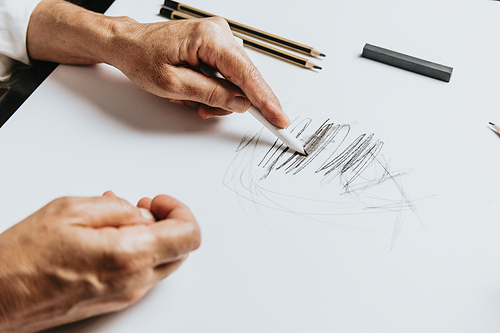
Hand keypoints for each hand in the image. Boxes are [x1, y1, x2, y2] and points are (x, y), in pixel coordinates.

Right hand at [0, 192, 199, 331]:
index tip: (158, 201)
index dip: (179, 211)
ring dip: (153, 236)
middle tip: (144, 207)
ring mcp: (126, 295)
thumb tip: (142, 214)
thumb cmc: (24, 258)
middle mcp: (134, 281)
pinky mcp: (116, 301)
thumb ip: (119, 208)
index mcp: (129, 255)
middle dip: (168, 222)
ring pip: (164, 261)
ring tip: (120, 219)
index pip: (188, 235)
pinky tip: (111, 236)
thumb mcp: (72, 210)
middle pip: (181, 249)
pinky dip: (139, 250)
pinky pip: (143, 272)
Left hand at [27, 0, 289, 127]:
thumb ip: (210, 94)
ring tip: (192, 102)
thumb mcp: (173, 85)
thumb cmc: (141, 57)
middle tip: (211, 114)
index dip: (265, 100)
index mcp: (209, 38)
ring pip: (234, 79)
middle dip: (233, 101)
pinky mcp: (213, 46)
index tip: (279, 118)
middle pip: (244, 77)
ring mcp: (217, 38)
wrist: (126, 44)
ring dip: (218, 97)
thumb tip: (239, 103)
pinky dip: (214, 89)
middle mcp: (219, 33)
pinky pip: (225, 74)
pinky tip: (195, 93)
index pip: (246, 74)